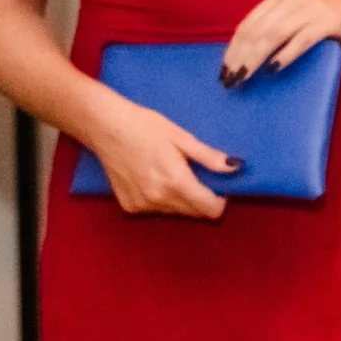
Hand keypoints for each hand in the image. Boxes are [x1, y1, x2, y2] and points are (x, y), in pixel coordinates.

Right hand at [84, 97, 237, 218]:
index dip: (221, 200)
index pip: (210, 210)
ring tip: (173, 174)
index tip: (220, 186)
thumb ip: (209, 157)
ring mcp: (142, 205)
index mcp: (176, 182)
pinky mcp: (129, 206)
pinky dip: (162, 200)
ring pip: (176, 213)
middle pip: (194, 213)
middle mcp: (159, 199)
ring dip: (182, 200)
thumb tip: (236, 167)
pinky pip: (156, 210)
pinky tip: (154, 179)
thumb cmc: (145, 126)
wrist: (105, 127)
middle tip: (197, 175)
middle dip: (202, 199)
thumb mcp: (182, 137)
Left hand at [222, 0, 340, 81]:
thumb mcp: (302, 17)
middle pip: (257, 30)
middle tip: (231, 80)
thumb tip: (249, 56)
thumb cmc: (336, 18)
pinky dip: (286, 54)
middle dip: (240, 56)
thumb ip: (279, 27)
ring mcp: (311, 8)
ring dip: (256, 58)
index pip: (248, 24)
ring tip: (245, 77)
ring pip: (274, 34)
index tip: (224, 71)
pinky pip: (301, 39)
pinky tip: (274, 68)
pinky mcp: (329, 20)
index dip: (233, 48)